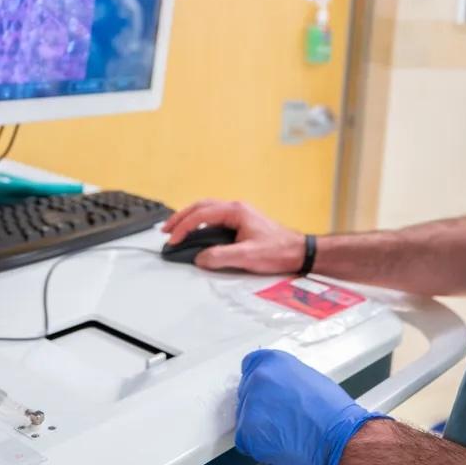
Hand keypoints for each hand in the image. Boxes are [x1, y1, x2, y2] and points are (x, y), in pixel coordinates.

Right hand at [162, 199, 304, 271]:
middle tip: (166, 229)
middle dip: (181, 217)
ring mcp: (239, 214)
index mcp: (236, 211)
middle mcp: (236, 209)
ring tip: (176, 230)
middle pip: (201, 207)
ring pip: (207, 210)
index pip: (202, 215)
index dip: (184, 227)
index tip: (173, 240)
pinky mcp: (241, 222)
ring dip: (190, 218)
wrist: (298, 251)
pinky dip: (200, 222)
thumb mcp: (248, 256)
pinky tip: (196, 232)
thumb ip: (221, 256)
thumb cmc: (279, 250)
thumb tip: (200, 257)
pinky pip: (214, 217)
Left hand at [235, 350, 387, 464]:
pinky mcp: (247, 431)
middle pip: (246, 392)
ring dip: (259, 425)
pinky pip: (246, 439)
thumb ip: (285, 379)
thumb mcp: (308, 379)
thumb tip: (278, 388)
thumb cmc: (331, 410)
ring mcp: (250, 404)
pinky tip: (279, 442)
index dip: (257, 381)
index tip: (262, 391)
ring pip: (245, 416)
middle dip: (259, 404)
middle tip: (279, 417)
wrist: (337, 435)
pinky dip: (258, 444)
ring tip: (284, 430)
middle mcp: (258, 378)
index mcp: (273, 361)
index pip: (250, 365)